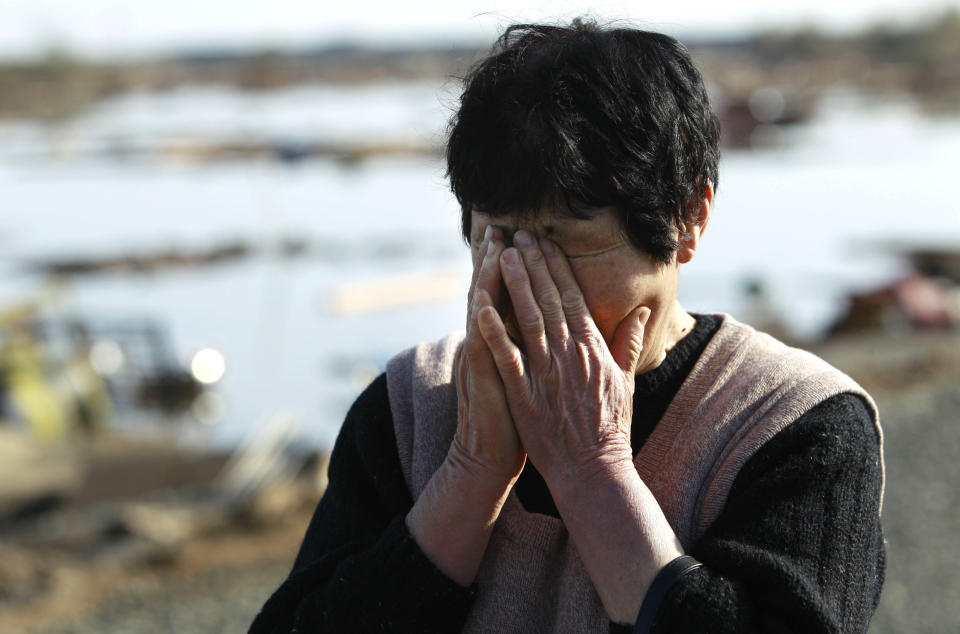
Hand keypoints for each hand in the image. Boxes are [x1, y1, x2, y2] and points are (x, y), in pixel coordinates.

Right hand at [450, 225, 525, 484]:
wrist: (489, 456)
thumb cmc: (518, 419)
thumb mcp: (528, 377)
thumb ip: (537, 348)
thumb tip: (551, 326)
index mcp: (507, 341)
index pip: (511, 295)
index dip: (518, 266)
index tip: (526, 236)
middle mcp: (490, 343)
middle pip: (492, 291)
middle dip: (496, 257)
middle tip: (499, 224)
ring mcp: (482, 357)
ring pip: (482, 308)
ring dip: (485, 276)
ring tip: (491, 244)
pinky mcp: (481, 377)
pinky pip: (481, 344)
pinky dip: (480, 320)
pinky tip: (480, 296)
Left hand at [476, 229, 649, 489]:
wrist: (594, 472)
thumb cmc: (610, 429)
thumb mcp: (626, 381)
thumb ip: (630, 343)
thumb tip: (641, 312)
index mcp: (593, 349)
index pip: (573, 297)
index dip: (557, 267)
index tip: (545, 242)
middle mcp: (571, 355)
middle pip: (549, 299)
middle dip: (533, 264)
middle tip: (518, 235)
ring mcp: (547, 374)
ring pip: (528, 319)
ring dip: (515, 285)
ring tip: (501, 255)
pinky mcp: (525, 395)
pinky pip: (507, 357)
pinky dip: (494, 331)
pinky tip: (480, 307)